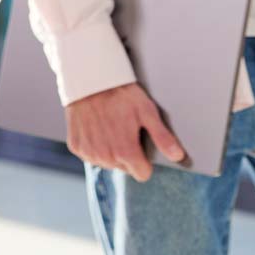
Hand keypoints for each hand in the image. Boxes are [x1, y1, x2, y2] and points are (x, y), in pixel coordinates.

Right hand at [65, 81, 186, 181]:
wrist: (88, 79)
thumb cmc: (120, 94)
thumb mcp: (147, 111)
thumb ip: (163, 137)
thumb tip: (178, 156)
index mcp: (125, 152)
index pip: (142, 174)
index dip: (144, 159)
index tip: (138, 142)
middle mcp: (106, 157)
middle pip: (124, 168)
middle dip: (126, 154)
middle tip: (123, 129)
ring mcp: (89, 152)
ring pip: (107, 163)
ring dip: (109, 150)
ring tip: (109, 127)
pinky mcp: (76, 146)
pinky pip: (90, 155)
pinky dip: (94, 145)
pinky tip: (95, 128)